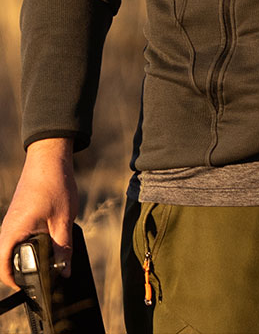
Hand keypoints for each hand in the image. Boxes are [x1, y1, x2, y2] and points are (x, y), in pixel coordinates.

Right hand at [0, 139, 76, 288]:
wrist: (49, 156)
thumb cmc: (54, 184)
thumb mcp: (63, 219)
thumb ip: (63, 248)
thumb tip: (64, 273)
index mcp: (13, 232)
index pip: (3, 268)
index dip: (15, 283)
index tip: (32, 290)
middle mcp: (8, 228)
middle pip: (8, 260)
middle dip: (24, 271)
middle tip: (45, 277)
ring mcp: (12, 221)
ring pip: (14, 248)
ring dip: (29, 256)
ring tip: (49, 261)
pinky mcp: (19, 215)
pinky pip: (20, 236)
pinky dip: (31, 243)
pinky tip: (48, 242)